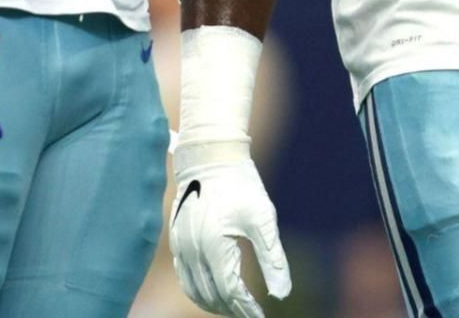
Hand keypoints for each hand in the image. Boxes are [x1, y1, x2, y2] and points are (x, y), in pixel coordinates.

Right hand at [171, 143, 292, 316]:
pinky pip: (184, 276)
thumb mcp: (264, 220)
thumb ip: (273, 259)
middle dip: (231, 309)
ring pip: (193, 290)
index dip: (246, 308)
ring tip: (234, 308)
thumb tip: (282, 295)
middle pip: (211, 295)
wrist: (210, 158)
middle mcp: (192, 250)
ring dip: (213, 304)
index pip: (230, 291)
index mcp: (214, 246)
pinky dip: (198, 290)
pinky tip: (214, 291)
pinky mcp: (176, 241)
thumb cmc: (241, 185)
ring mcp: (181, 246)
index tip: (261, 316)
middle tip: (250, 313)